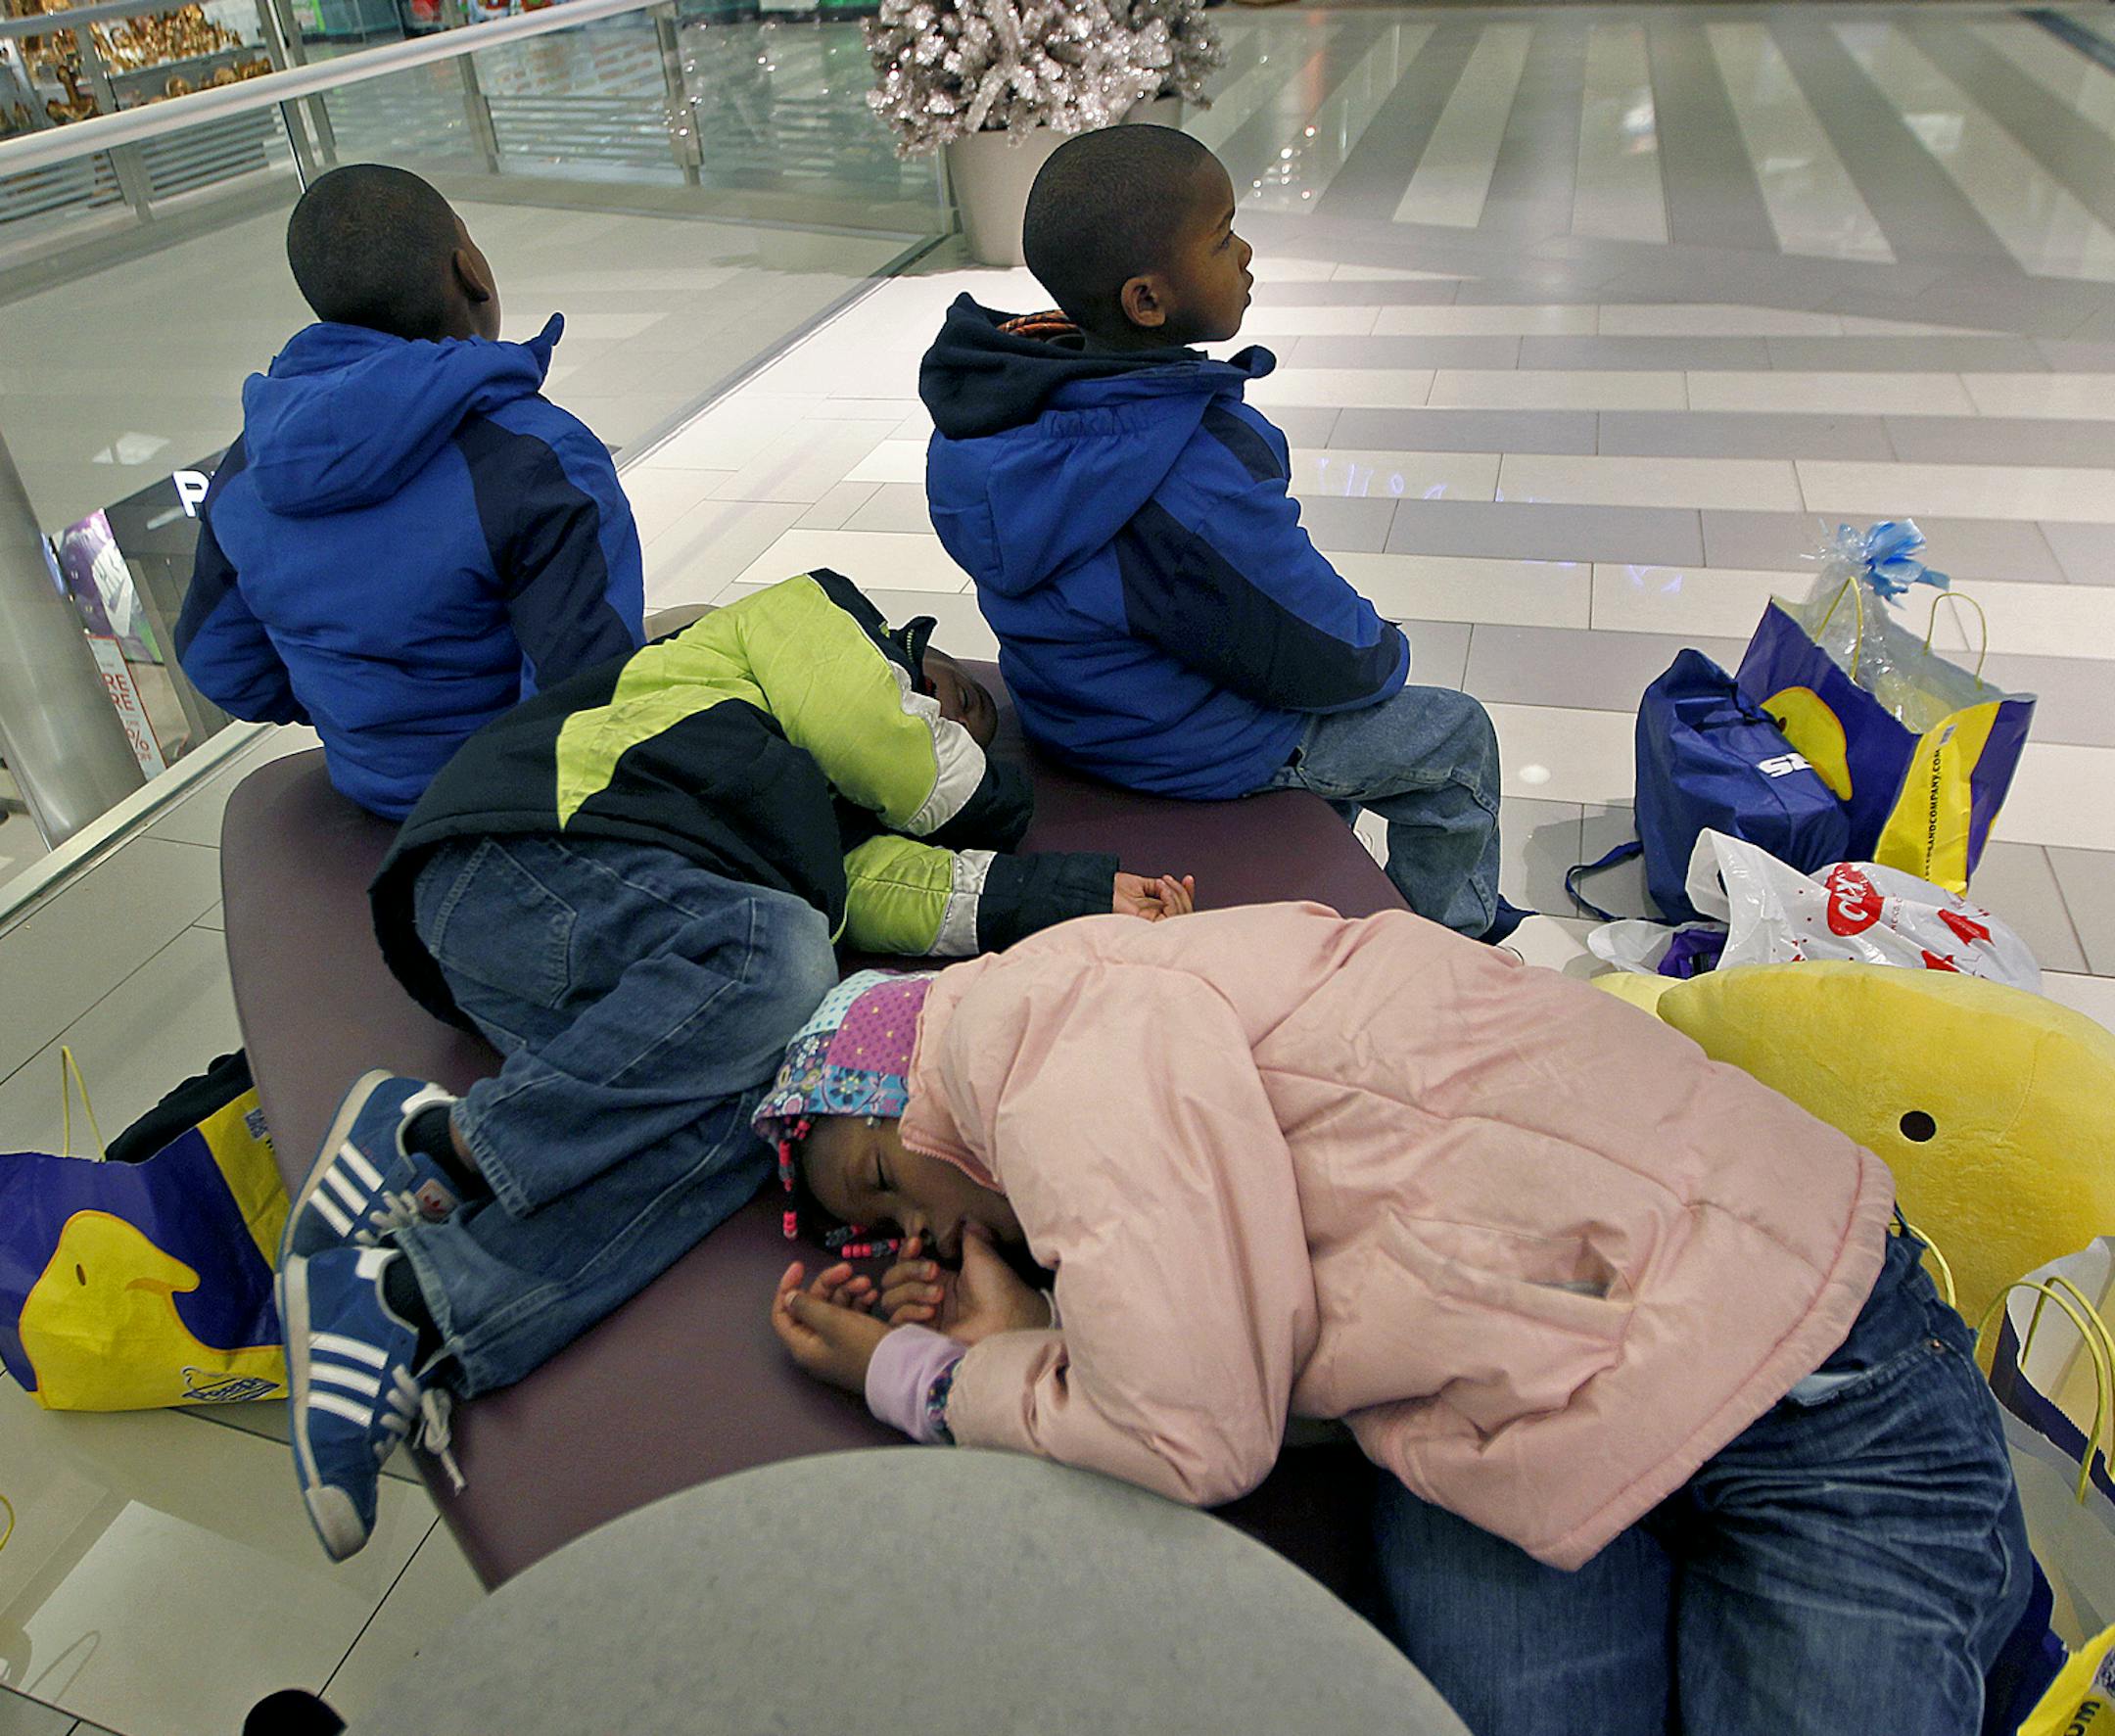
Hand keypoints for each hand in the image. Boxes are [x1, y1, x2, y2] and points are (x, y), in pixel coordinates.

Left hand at [770, 1261, 889, 1392]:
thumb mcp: (831, 1321)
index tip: (800, 1266)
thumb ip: (806, 1305)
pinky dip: (859, 1302)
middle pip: (812, 1305)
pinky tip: (873, 1294)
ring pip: (834, 1307)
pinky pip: (851, 1316)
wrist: (901, 1370)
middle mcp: (816, 1344)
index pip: (782, 1313)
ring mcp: (837, 1343)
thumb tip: (788, 1297)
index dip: (787, 1288)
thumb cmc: (862, 1346)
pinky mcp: (856, 1341)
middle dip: (829, 1284)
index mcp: (803, 1344)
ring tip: (867, 1283)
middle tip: (848, 1268)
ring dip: (848, 1291)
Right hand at [879, 1229, 1049, 1345]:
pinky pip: (897, 1321)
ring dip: (910, 1291)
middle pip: (892, 1278)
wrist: (1007, 1319)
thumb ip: (966, 1234)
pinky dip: (909, 1311)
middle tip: (934, 1271)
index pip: (907, 1260)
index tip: (916, 1242)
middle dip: (908, 1270)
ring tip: (937, 1295)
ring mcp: (924, 1314)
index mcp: (941, 1274)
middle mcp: (928, 1293)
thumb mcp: (981, 1252)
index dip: (906, 1251)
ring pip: (891, 1298)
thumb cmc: (998, 1286)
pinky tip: (930, 1311)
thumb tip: (964, 1218)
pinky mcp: (922, 1334)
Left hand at [1113, 872, 1195, 921]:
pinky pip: (1172, 915)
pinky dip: (1171, 897)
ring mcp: (1152, 926)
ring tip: (1163, 882)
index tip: (1188, 879)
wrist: (1098, 888)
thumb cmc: (1112, 889)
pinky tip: (1161, 886)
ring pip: (1181, 916)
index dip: (1186, 895)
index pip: (1177, 910)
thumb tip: (1172, 888)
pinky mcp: (1150, 926)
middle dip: (1185, 894)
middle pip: (1184, 915)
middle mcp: (1154, 923)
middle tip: (1180, 879)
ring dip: (1177, 894)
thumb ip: (1159, 889)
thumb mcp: (1143, 885)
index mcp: (1152, 915)